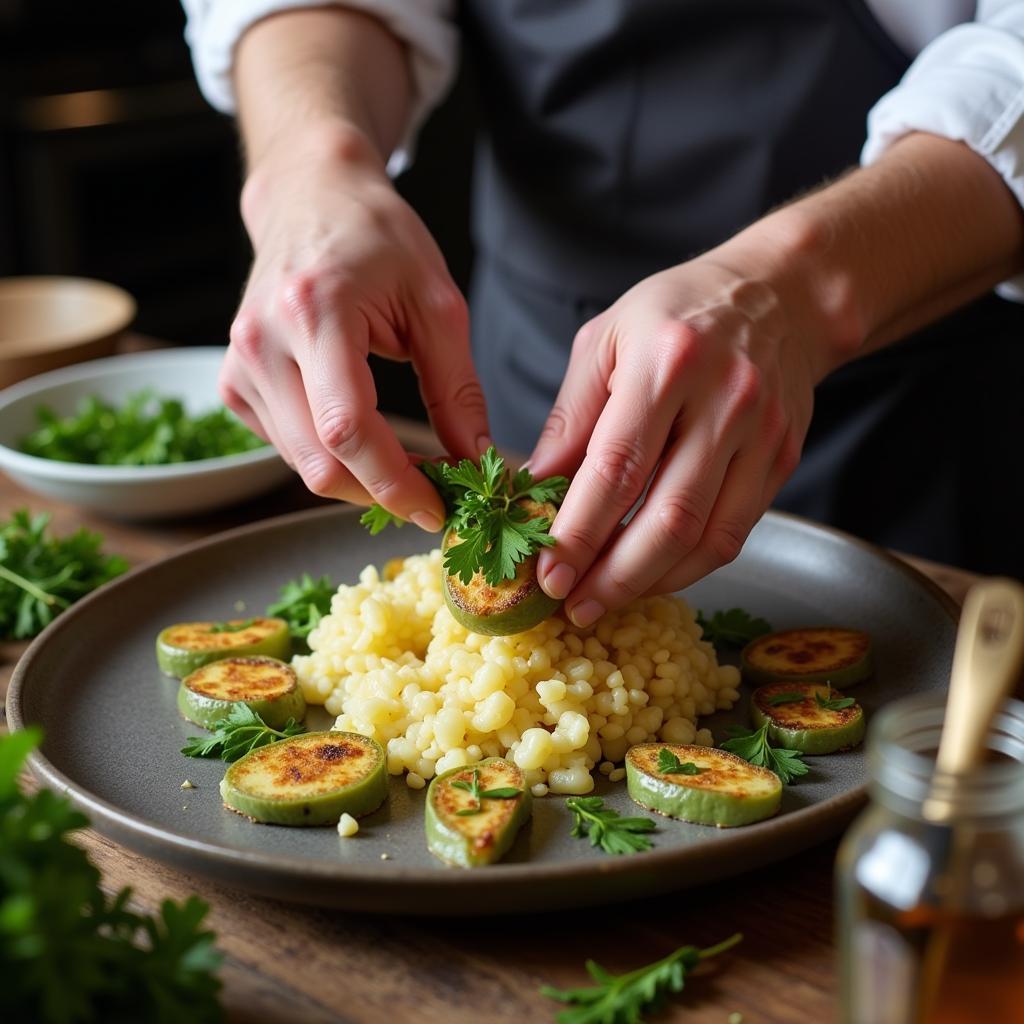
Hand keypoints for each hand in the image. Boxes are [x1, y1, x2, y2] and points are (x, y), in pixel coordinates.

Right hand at [220, 124, 490, 529]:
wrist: (310, 199)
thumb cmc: (377, 238)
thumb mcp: (436, 303)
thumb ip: (456, 387)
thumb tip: (475, 460)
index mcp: (313, 313)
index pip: (348, 429)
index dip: (395, 482)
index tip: (440, 507)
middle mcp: (261, 344)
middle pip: (320, 462)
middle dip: (382, 492)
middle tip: (434, 494)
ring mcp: (238, 367)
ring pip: (303, 465)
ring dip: (360, 481)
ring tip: (408, 466)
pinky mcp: (234, 385)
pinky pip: (288, 449)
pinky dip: (332, 459)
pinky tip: (365, 439)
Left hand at [528, 245, 827, 625]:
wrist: (780, 295)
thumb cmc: (676, 313)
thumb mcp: (605, 340)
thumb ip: (570, 417)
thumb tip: (534, 490)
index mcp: (666, 362)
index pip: (616, 467)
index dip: (579, 531)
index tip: (548, 574)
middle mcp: (723, 399)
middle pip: (667, 515)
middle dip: (614, 575)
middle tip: (572, 606)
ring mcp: (762, 433)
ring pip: (706, 535)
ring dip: (650, 582)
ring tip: (603, 601)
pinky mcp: (782, 458)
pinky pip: (734, 532)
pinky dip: (689, 567)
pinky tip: (651, 577)